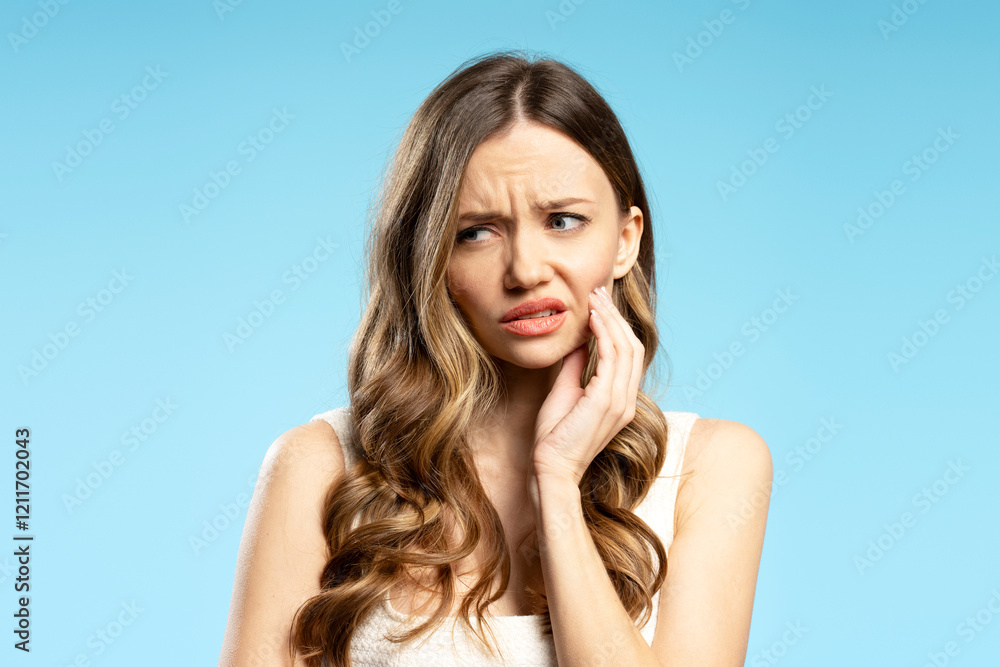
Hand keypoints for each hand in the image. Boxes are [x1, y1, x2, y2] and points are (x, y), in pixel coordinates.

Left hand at [530, 285, 644, 485]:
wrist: (550, 466)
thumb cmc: (555, 436)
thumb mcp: (565, 392)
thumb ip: (576, 368)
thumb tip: (579, 343)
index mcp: (620, 400)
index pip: (628, 355)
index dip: (616, 327)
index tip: (599, 304)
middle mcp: (626, 400)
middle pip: (632, 347)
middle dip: (616, 317)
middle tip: (599, 292)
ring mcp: (620, 402)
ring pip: (626, 348)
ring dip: (610, 319)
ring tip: (594, 299)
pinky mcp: (606, 401)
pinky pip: (612, 358)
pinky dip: (603, 334)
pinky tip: (591, 318)